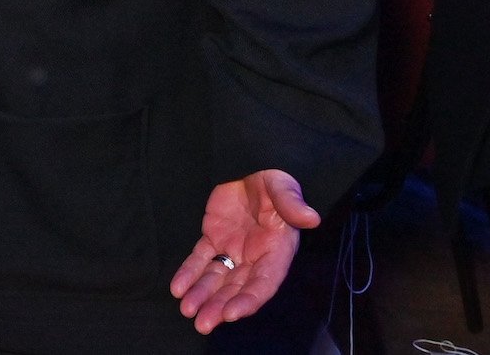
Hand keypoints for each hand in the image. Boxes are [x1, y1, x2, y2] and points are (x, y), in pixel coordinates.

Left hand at [169, 169, 318, 333]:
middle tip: (202, 323)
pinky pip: (200, 259)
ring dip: (202, 295)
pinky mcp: (214, 238)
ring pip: (216, 278)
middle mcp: (254, 257)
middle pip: (237, 288)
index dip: (249, 300)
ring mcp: (233, 249)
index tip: (231, 313)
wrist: (251, 165)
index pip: (264, 283)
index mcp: (276, 251)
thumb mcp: (284, 188)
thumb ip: (293, 205)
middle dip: (220, 306)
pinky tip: (177, 288)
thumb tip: (312, 218)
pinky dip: (188, 273)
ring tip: (187, 311)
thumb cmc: (274, 182)